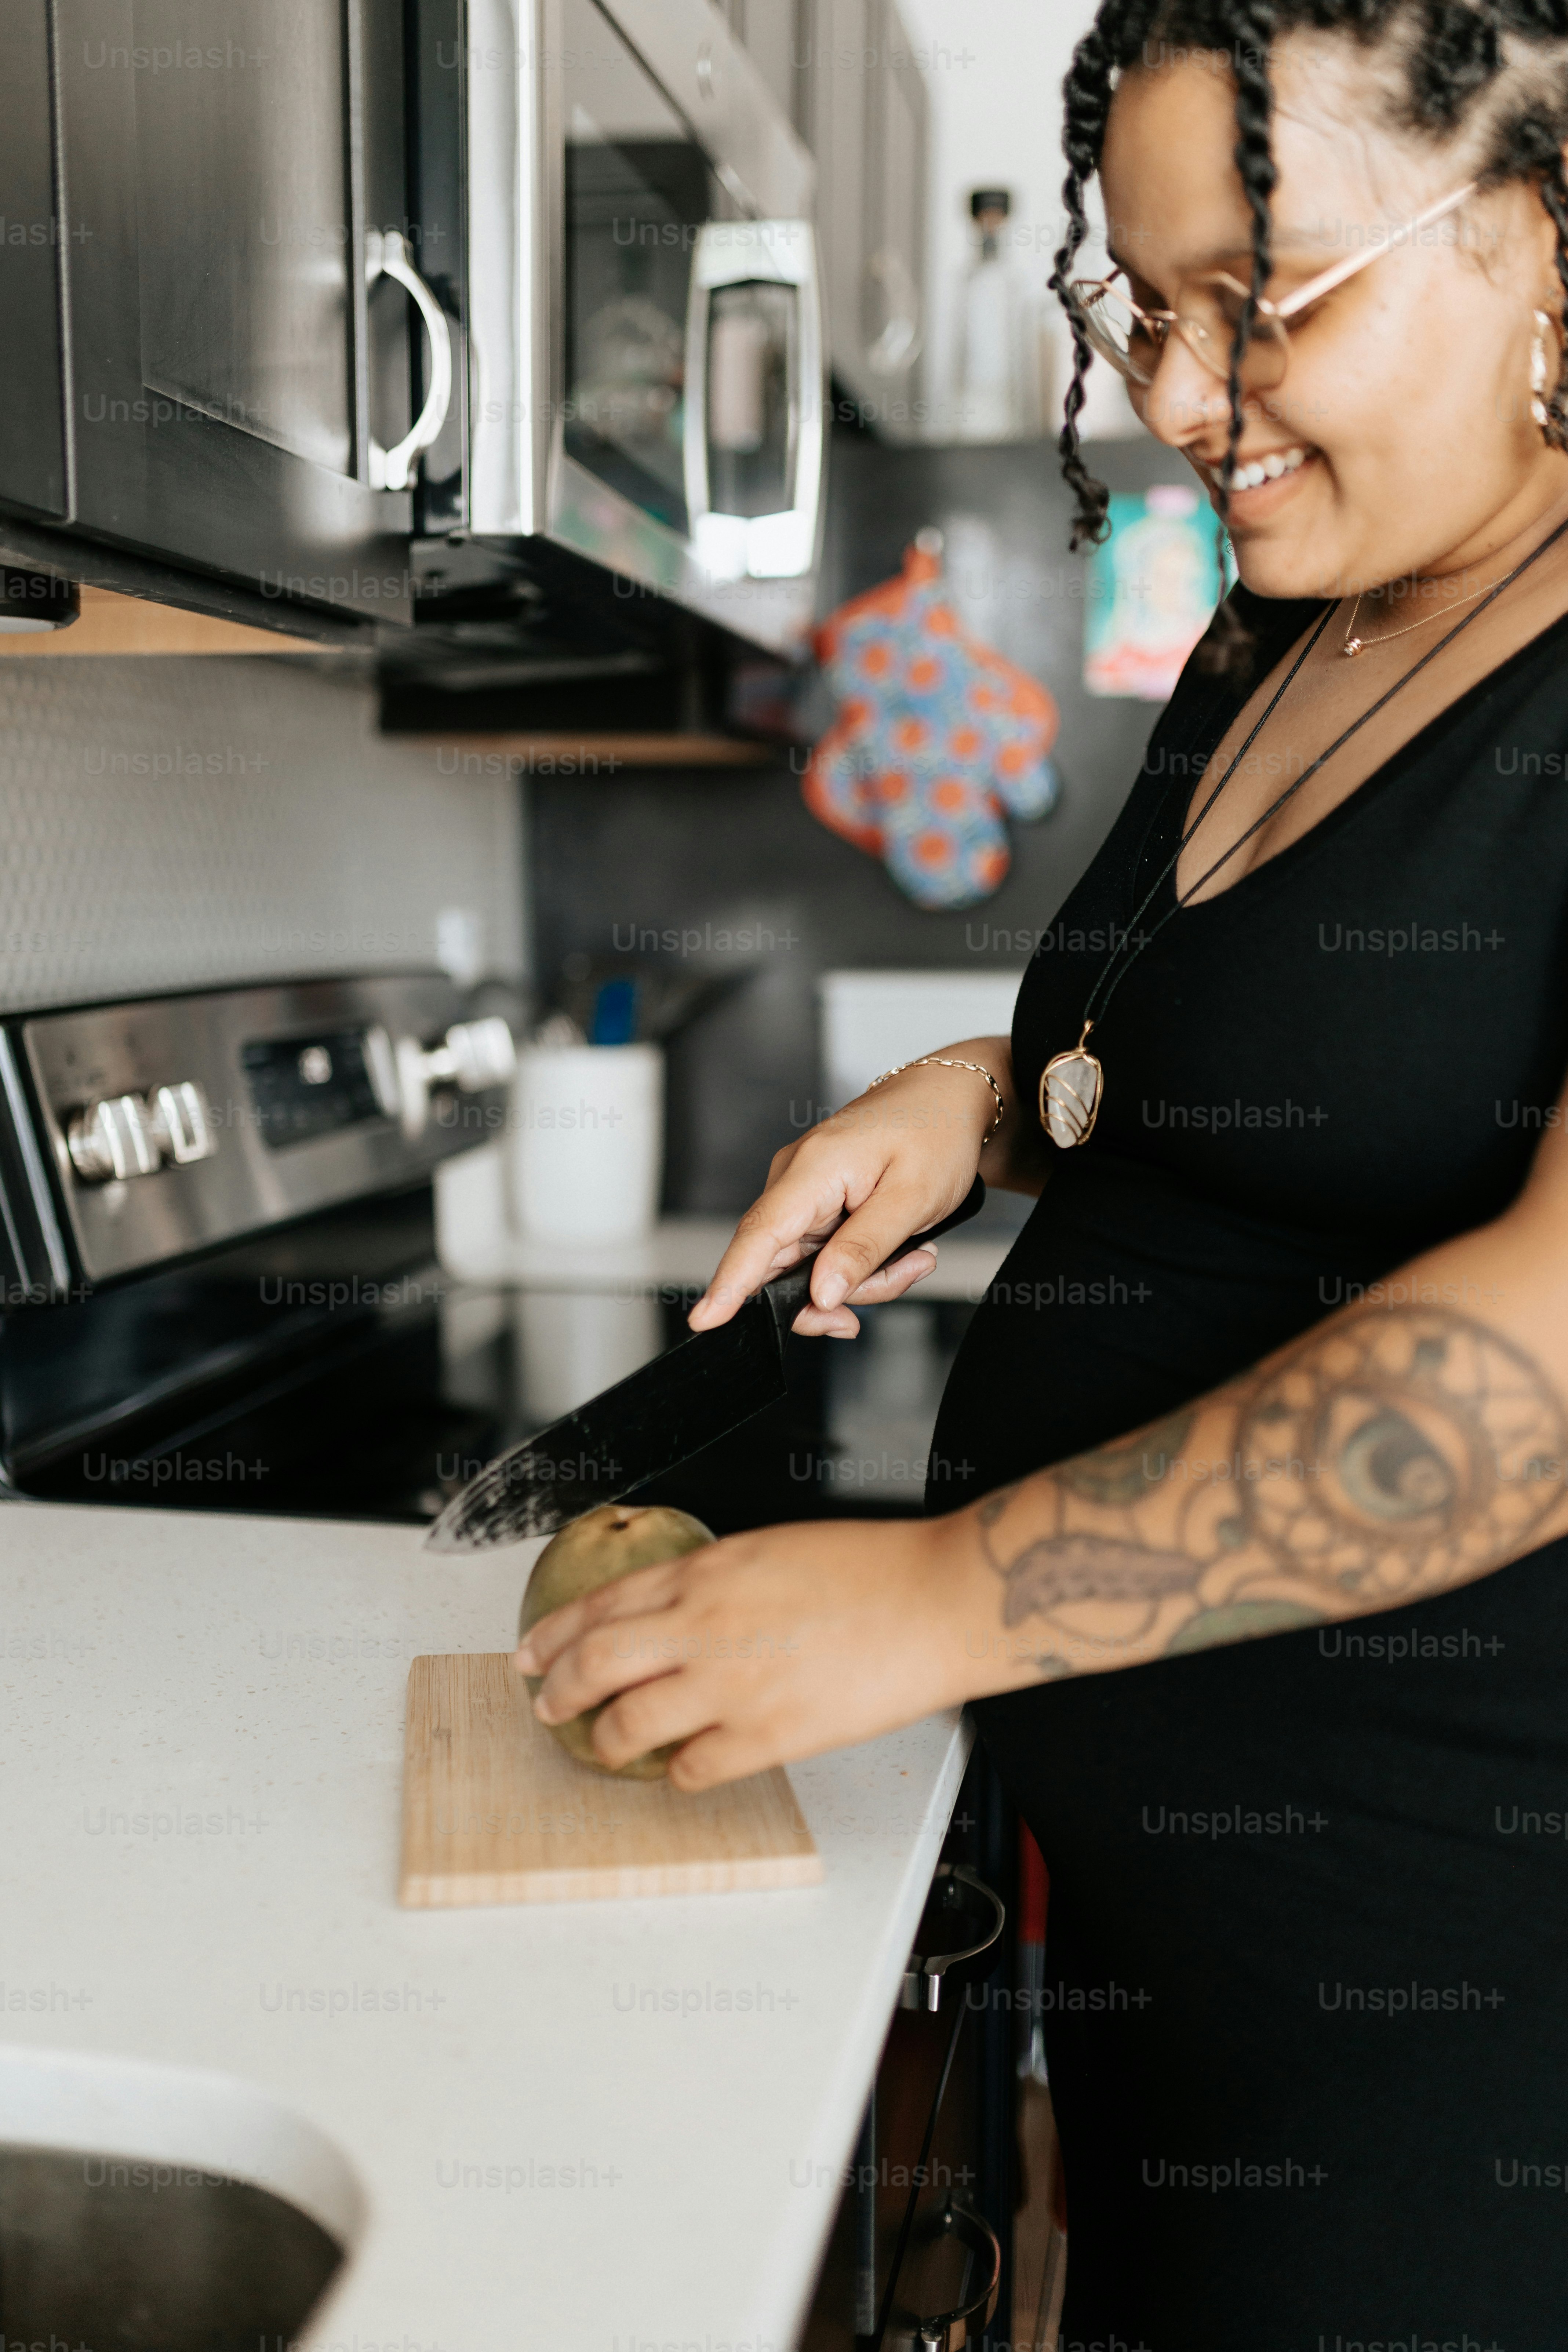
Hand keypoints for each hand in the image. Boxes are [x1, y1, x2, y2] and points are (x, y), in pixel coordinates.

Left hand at [513, 1515, 970, 1789]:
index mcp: (706, 1572)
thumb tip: (675, 1612)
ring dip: (606, 1742)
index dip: (552, 1634)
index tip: (530, 1653)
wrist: (933, 1598)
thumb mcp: (770, 1550)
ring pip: (629, 1725)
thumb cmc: (869, 1570)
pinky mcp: (768, 1734)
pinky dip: (675, 1773)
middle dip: (555, 1692)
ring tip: (604, 1748)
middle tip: (546, 1708)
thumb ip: (713, 1581)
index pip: (600, 1604)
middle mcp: (705, 1624)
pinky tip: (682, 1768)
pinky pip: (692, 1768)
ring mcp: (732, 1683)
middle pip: (594, 1663)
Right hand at [689, 1040, 1012, 1338]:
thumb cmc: (936, 1132)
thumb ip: (864, 1249)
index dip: (730, 1283)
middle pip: (785, 1266)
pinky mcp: (817, 1204)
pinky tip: (899, 1246)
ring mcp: (804, 1192)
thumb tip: (822, 1293)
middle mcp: (795, 1179)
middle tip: (902, 1275)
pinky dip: (862, 1263)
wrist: (949, 1099)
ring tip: (914, 1253)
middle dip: (841, 1292)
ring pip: (810, 1269)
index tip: (707, 1319)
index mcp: (813, 1168)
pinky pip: (825, 1255)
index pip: (759, 1235)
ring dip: (864, 1278)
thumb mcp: (913, 1198)